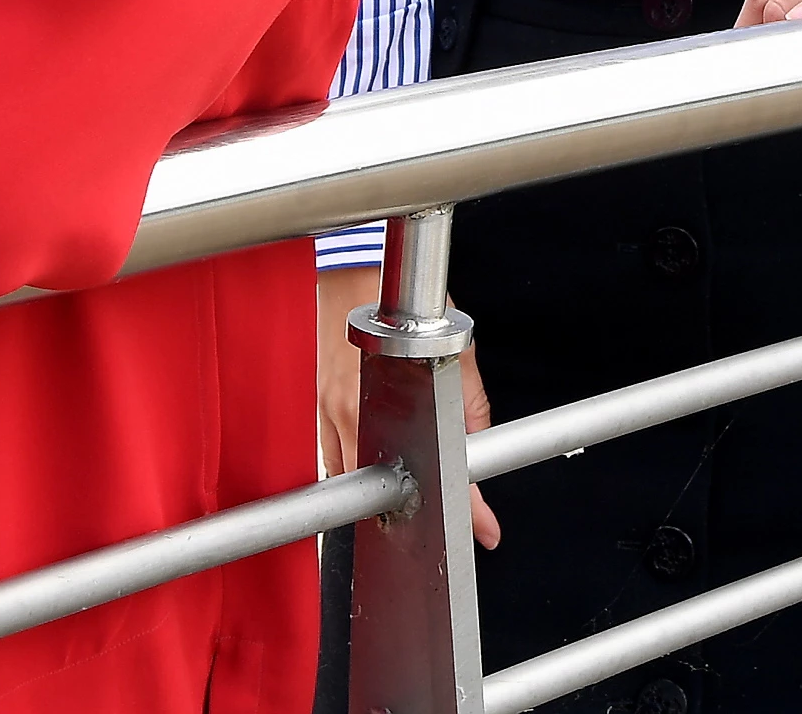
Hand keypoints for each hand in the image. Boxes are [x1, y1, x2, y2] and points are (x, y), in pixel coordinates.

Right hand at [313, 265, 500, 547]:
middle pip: (386, 491)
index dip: (468, 507)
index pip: (441, 470)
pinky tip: (369, 462)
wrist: (356, 270)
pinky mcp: (315, 407)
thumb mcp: (457, 353)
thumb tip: (480, 447)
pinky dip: (353, 468)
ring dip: (379, 492)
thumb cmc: (405, 306)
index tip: (485, 530)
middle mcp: (360, 415)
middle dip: (414, 508)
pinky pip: (333, 456)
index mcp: (402, 402)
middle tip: (441, 515)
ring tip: (403, 489)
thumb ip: (471, 406)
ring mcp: (331, 413)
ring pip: (354, 482)